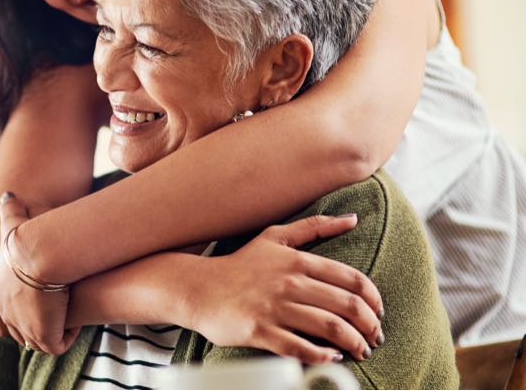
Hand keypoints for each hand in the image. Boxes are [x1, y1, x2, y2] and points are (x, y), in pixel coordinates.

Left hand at [0, 192, 79, 354]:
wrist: (39, 254)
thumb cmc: (28, 238)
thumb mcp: (14, 224)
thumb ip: (10, 211)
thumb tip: (8, 194)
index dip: (14, 317)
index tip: (33, 310)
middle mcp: (5, 313)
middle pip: (17, 333)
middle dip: (34, 328)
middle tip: (53, 317)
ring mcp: (22, 328)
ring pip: (37, 341)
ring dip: (52, 332)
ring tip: (67, 320)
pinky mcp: (43, 336)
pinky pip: (56, 345)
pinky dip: (66, 337)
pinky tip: (76, 323)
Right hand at [180, 214, 384, 364]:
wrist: (198, 288)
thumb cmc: (239, 265)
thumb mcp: (275, 238)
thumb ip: (314, 227)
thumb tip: (353, 218)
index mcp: (297, 260)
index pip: (352, 280)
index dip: (373, 300)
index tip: (378, 313)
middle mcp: (289, 283)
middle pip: (347, 306)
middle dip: (369, 326)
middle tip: (374, 338)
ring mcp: (274, 307)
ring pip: (329, 328)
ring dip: (353, 343)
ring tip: (360, 351)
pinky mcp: (259, 330)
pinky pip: (300, 347)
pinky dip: (322, 355)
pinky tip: (331, 357)